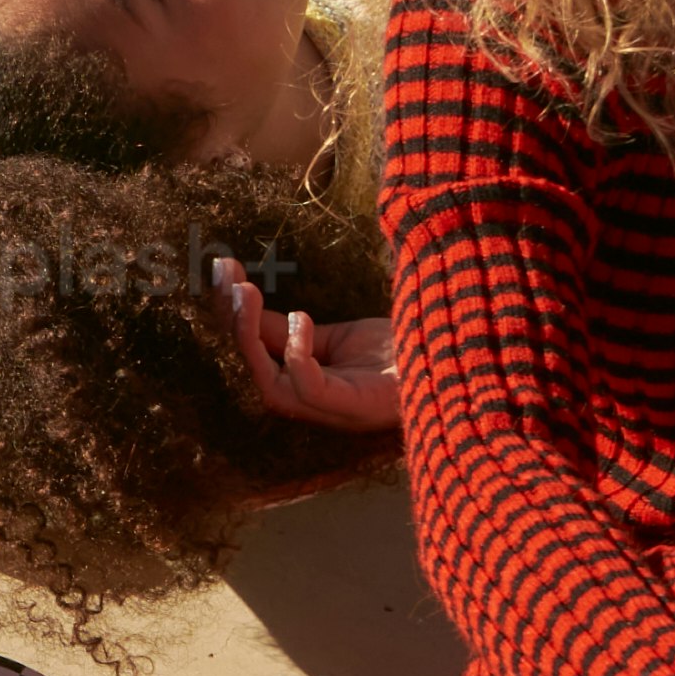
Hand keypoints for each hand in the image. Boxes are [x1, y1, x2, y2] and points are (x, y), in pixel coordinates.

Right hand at [210, 259, 399, 437]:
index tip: (223, 266)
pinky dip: (297, 354)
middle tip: (226, 274)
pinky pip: (309, 387)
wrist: (451, 365)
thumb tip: (243, 301)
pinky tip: (300, 318)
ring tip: (246, 293)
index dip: (230, 312)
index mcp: (300, 384)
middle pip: (250, 368)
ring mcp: (329, 409)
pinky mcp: (352, 408)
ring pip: (269, 383)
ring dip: (250, 337)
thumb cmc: (397, 356)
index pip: (251, 350)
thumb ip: (290, 330)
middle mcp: (308, 403)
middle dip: (230, 320)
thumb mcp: (336, 335)